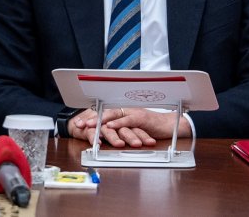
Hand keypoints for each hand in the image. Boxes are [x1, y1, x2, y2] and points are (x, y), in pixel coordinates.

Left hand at [68, 107, 191, 147]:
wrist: (170, 125)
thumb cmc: (151, 128)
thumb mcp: (132, 130)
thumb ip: (120, 131)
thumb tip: (106, 137)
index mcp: (122, 112)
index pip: (103, 113)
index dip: (90, 118)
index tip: (78, 124)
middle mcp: (126, 110)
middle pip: (105, 112)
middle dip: (91, 118)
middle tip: (79, 124)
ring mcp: (133, 113)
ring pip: (113, 114)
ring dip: (100, 120)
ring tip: (89, 125)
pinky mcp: (141, 117)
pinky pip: (127, 120)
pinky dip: (118, 123)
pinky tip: (110, 126)